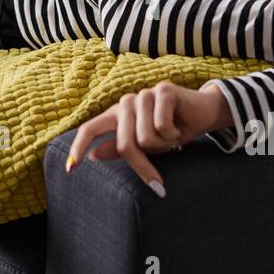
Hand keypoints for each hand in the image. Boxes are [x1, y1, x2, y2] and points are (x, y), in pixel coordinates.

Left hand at [65, 81, 229, 196]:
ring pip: (146, 138)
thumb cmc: (171, 130)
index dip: (78, 148)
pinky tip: (180, 126)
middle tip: (157, 182)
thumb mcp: (145, 145)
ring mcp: (143, 95)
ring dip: (164, 145)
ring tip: (172, 137)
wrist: (203, 114)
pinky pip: (162, 126)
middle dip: (143, 166)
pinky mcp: (162, 91)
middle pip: (124, 144)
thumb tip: (94, 154)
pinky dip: (174, 134)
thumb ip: (120, 147)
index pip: (90, 128)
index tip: (70, 170)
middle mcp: (126, 102)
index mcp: (117, 114)